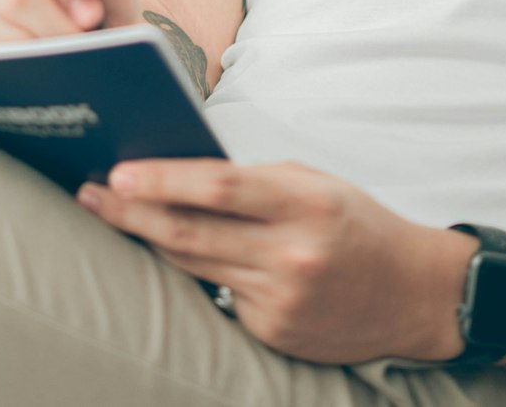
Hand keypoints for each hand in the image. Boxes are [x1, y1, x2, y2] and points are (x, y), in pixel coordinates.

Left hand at [76, 159, 473, 363]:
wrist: (412, 293)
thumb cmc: (357, 223)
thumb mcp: (314, 184)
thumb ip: (255, 182)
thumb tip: (182, 175)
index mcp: (306, 203)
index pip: (221, 187)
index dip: (164, 179)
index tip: (121, 171)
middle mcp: (291, 255)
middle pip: (192, 232)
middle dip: (133, 212)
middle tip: (92, 192)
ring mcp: (280, 300)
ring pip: (194, 265)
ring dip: (148, 240)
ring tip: (112, 213)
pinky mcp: (273, 334)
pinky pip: (218, 297)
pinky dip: (191, 271)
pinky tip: (166, 251)